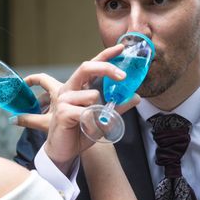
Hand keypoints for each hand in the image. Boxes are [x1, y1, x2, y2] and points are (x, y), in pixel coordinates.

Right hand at [14, 45, 139, 173]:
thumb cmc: (80, 133)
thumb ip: (117, 107)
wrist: (64, 152)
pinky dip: (92, 122)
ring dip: (99, 112)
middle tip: (123, 76)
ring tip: (92, 124)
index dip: (105, 55)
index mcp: (78, 87)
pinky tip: (85, 128)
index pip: (91, 65)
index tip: (121, 47)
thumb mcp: (103, 119)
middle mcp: (69, 89)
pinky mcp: (63, 111)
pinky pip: (87, 112)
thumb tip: (136, 97)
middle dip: (106, 68)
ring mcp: (64, 99)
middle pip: (86, 67)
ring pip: (92, 95)